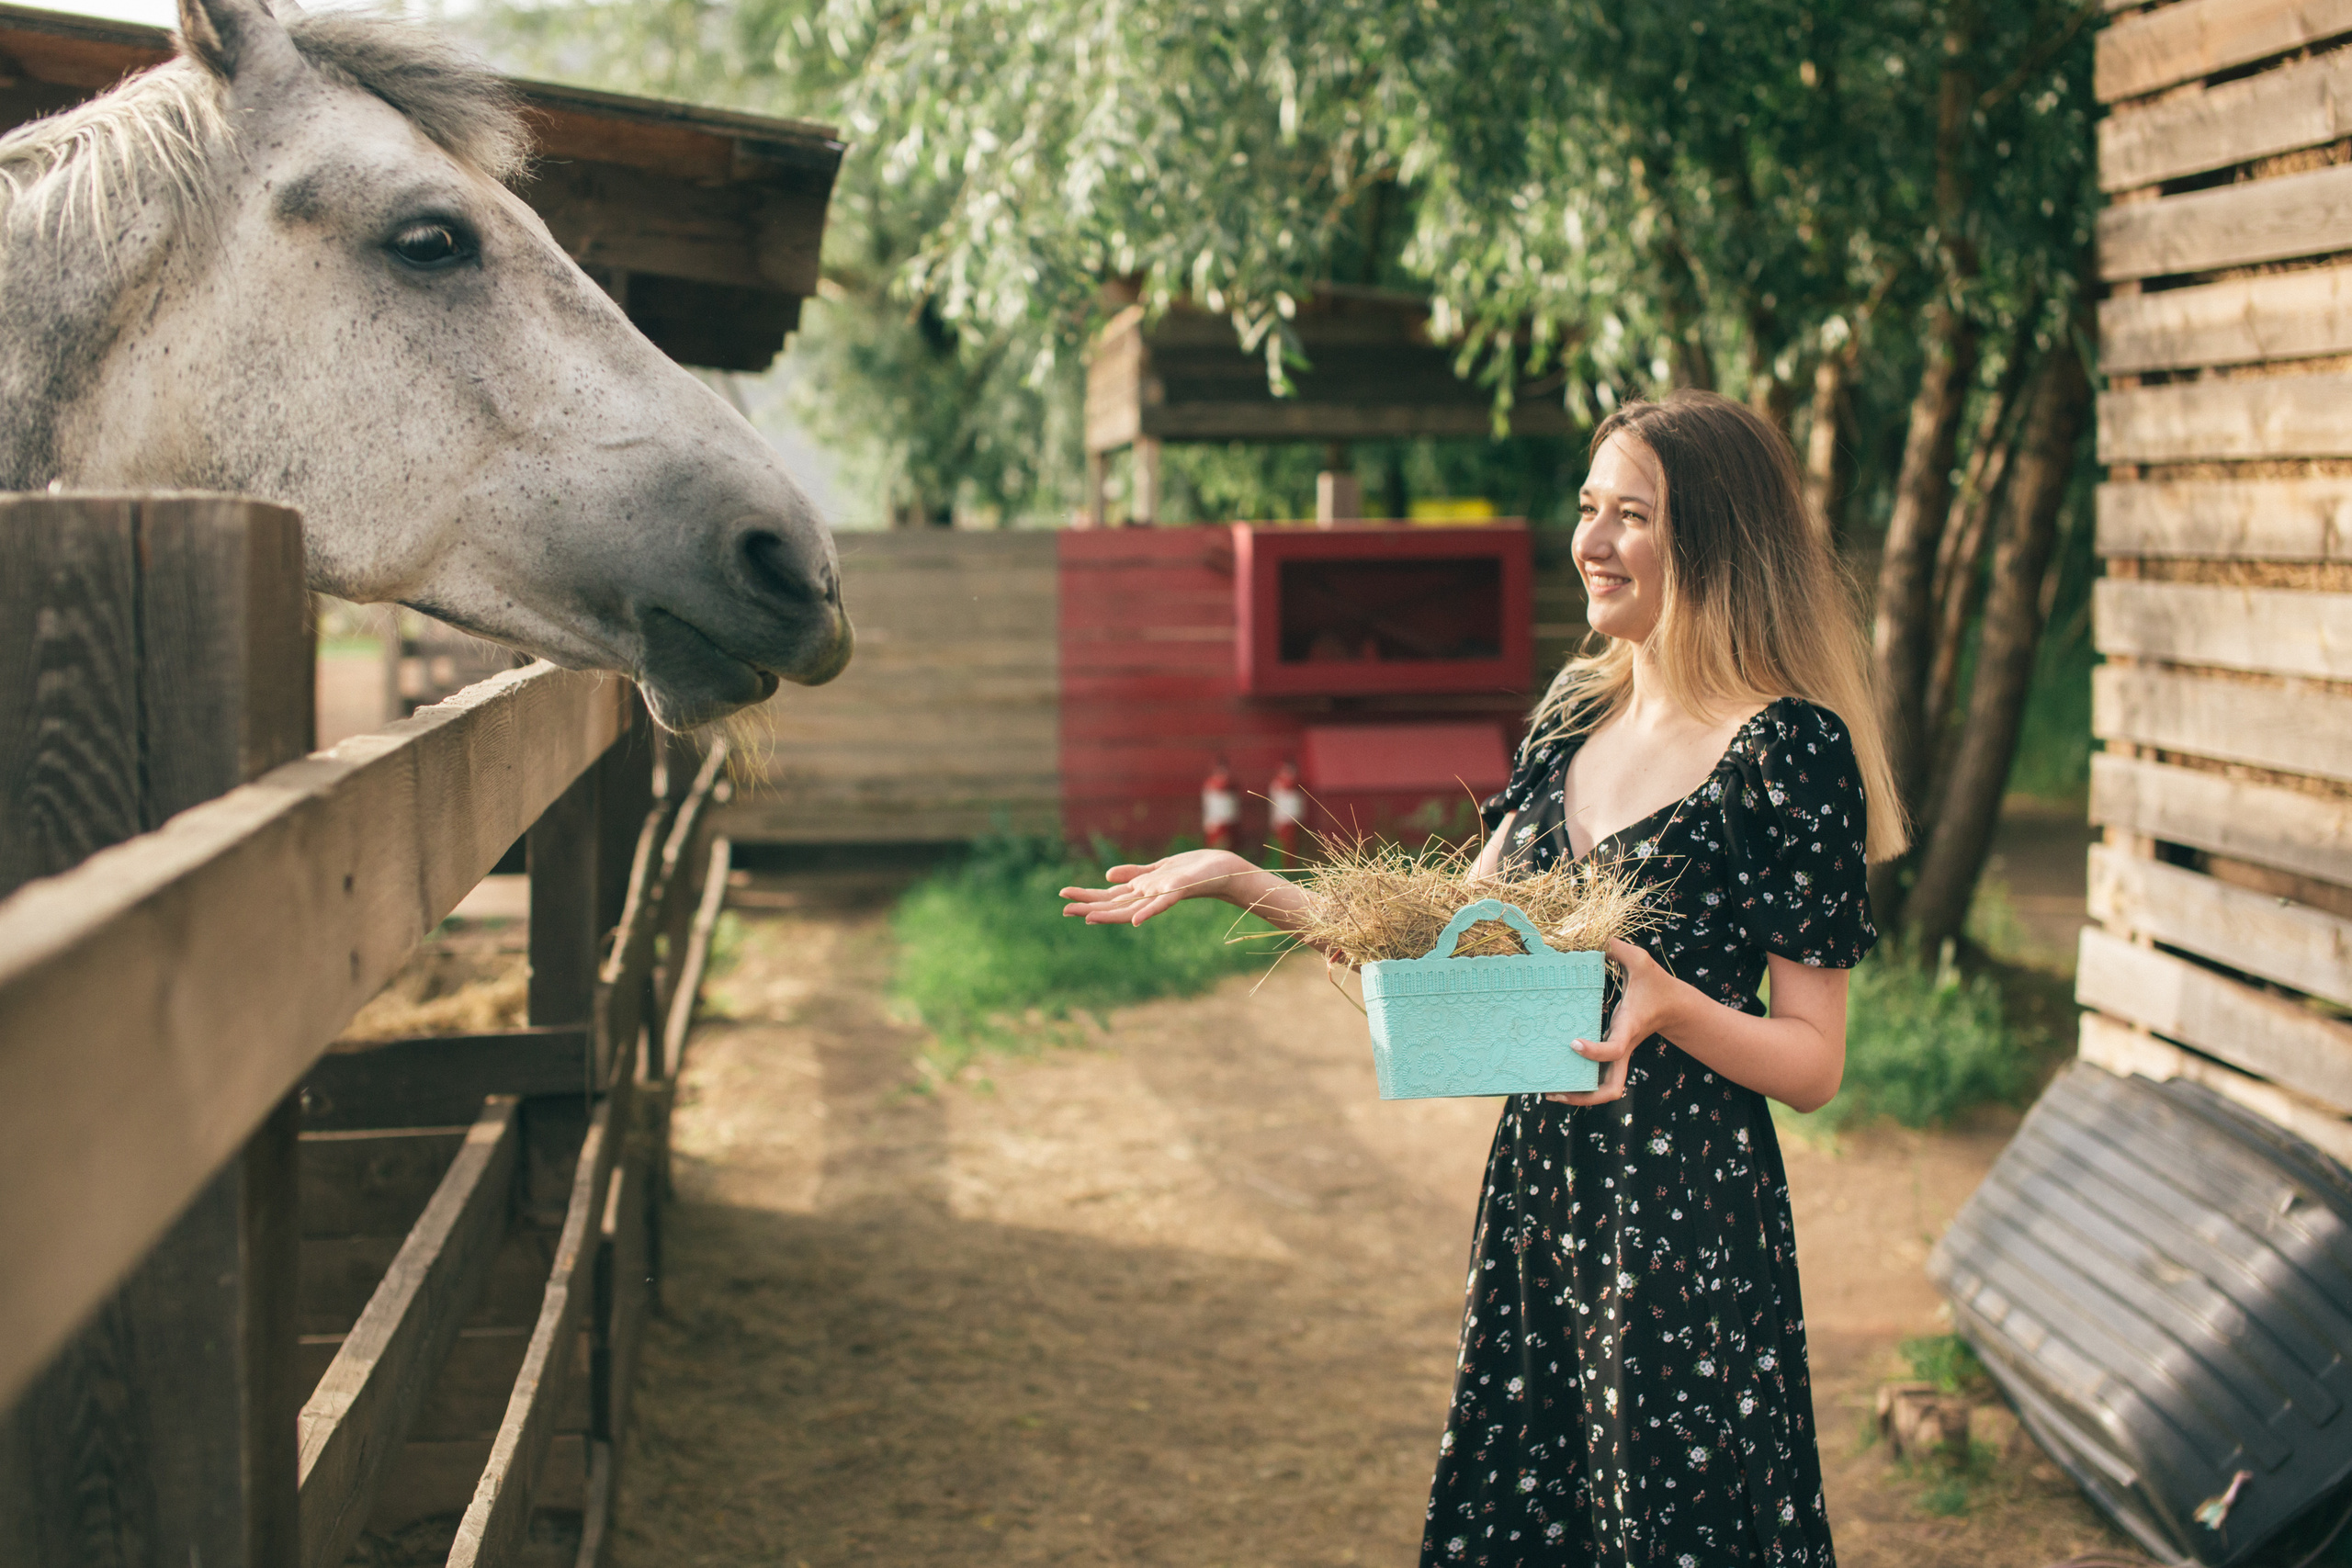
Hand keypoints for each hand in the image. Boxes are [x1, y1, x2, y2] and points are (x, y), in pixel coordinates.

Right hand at [1059, 849, 1256, 926]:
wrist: (1222, 871)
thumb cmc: (1192, 871)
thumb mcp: (1157, 870)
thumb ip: (1133, 875)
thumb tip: (1107, 876)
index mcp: (1142, 890)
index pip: (1109, 896)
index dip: (1087, 897)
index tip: (1063, 898)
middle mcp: (1148, 897)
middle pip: (1113, 904)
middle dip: (1089, 906)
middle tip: (1064, 910)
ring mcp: (1161, 896)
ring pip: (1132, 908)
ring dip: (1109, 914)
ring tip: (1087, 917)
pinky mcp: (1178, 892)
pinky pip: (1161, 904)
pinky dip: (1148, 912)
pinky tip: (1136, 919)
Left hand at [1546, 938, 1686, 1106]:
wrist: (1675, 1006)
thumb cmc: (1656, 985)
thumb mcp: (1642, 961)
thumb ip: (1620, 948)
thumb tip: (1599, 936)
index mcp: (1628, 1029)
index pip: (1613, 1050)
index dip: (1593, 1052)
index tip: (1573, 1043)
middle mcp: (1623, 1047)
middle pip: (1611, 1089)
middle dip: (1584, 1096)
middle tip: (1554, 1092)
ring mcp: (1619, 1054)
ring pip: (1604, 1090)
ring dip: (1579, 1096)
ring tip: (1549, 1092)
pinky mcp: (1614, 1053)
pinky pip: (1598, 1076)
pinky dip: (1581, 1082)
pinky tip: (1557, 1076)